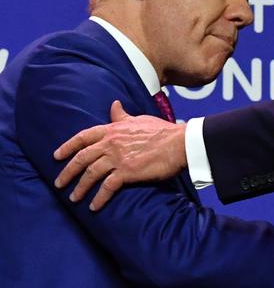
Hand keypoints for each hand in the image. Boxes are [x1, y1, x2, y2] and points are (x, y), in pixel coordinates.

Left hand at [53, 100, 186, 209]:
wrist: (178, 143)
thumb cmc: (162, 131)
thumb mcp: (139, 119)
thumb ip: (122, 116)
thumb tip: (114, 105)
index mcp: (113, 129)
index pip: (83, 137)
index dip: (67, 146)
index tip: (56, 156)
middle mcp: (111, 143)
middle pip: (82, 158)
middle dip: (67, 172)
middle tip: (59, 183)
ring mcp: (118, 158)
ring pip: (90, 174)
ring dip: (80, 188)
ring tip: (74, 198)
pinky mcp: (127, 172)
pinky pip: (107, 187)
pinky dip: (99, 198)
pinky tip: (94, 207)